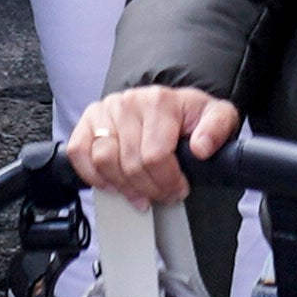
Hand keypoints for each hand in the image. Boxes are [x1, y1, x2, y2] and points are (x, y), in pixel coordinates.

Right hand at [68, 84, 238, 205]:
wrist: (170, 105)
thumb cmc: (189, 115)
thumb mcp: (216, 116)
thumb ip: (217, 129)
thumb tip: (201, 148)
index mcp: (160, 101)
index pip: (155, 156)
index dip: (167, 182)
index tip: (178, 189)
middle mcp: (129, 102)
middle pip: (130, 164)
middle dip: (149, 189)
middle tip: (160, 194)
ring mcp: (106, 110)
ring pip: (104, 161)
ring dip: (123, 186)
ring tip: (139, 191)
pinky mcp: (88, 120)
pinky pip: (79, 153)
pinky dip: (92, 174)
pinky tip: (112, 182)